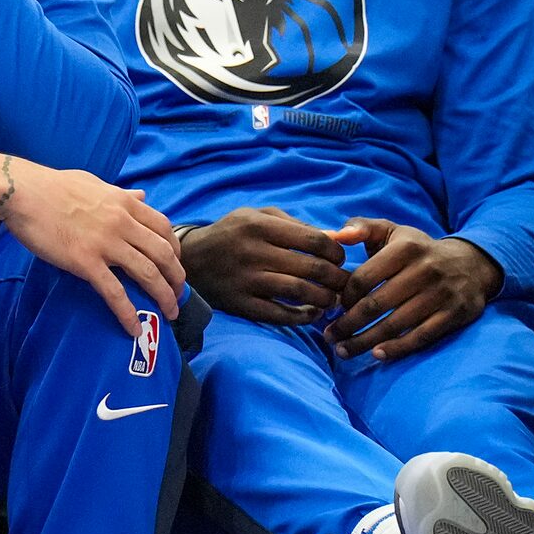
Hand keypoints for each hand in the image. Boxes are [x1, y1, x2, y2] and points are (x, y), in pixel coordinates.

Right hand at [0, 152, 185, 335]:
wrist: (23, 193)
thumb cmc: (53, 186)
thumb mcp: (95, 184)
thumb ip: (121, 193)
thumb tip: (140, 195)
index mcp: (125, 203)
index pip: (164, 227)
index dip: (175, 248)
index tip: (175, 263)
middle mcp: (122, 223)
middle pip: (163, 253)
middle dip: (176, 277)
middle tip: (178, 293)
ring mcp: (105, 243)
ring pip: (147, 274)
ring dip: (163, 296)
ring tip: (169, 313)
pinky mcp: (85, 262)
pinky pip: (113, 292)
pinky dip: (127, 313)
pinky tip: (134, 329)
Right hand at [180, 206, 349, 324]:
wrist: (190, 259)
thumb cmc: (232, 234)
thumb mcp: (257, 216)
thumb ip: (296, 224)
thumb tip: (337, 239)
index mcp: (259, 225)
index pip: (314, 240)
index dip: (336, 252)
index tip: (339, 259)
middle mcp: (253, 251)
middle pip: (312, 268)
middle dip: (337, 278)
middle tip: (342, 283)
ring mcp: (246, 280)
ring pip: (300, 291)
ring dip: (324, 298)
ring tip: (330, 299)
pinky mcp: (240, 303)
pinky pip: (279, 315)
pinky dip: (302, 317)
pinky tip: (311, 313)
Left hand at [324, 218, 501, 360]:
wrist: (471, 264)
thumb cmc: (417, 250)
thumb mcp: (392, 231)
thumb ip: (361, 227)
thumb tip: (336, 236)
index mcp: (405, 248)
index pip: (363, 278)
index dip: (344, 297)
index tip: (333, 307)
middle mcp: (425, 270)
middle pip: (376, 304)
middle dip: (347, 324)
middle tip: (330, 336)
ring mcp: (441, 294)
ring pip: (395, 324)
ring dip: (364, 341)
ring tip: (343, 350)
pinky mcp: (454, 314)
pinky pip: (420, 337)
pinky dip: (397, 349)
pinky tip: (376, 355)